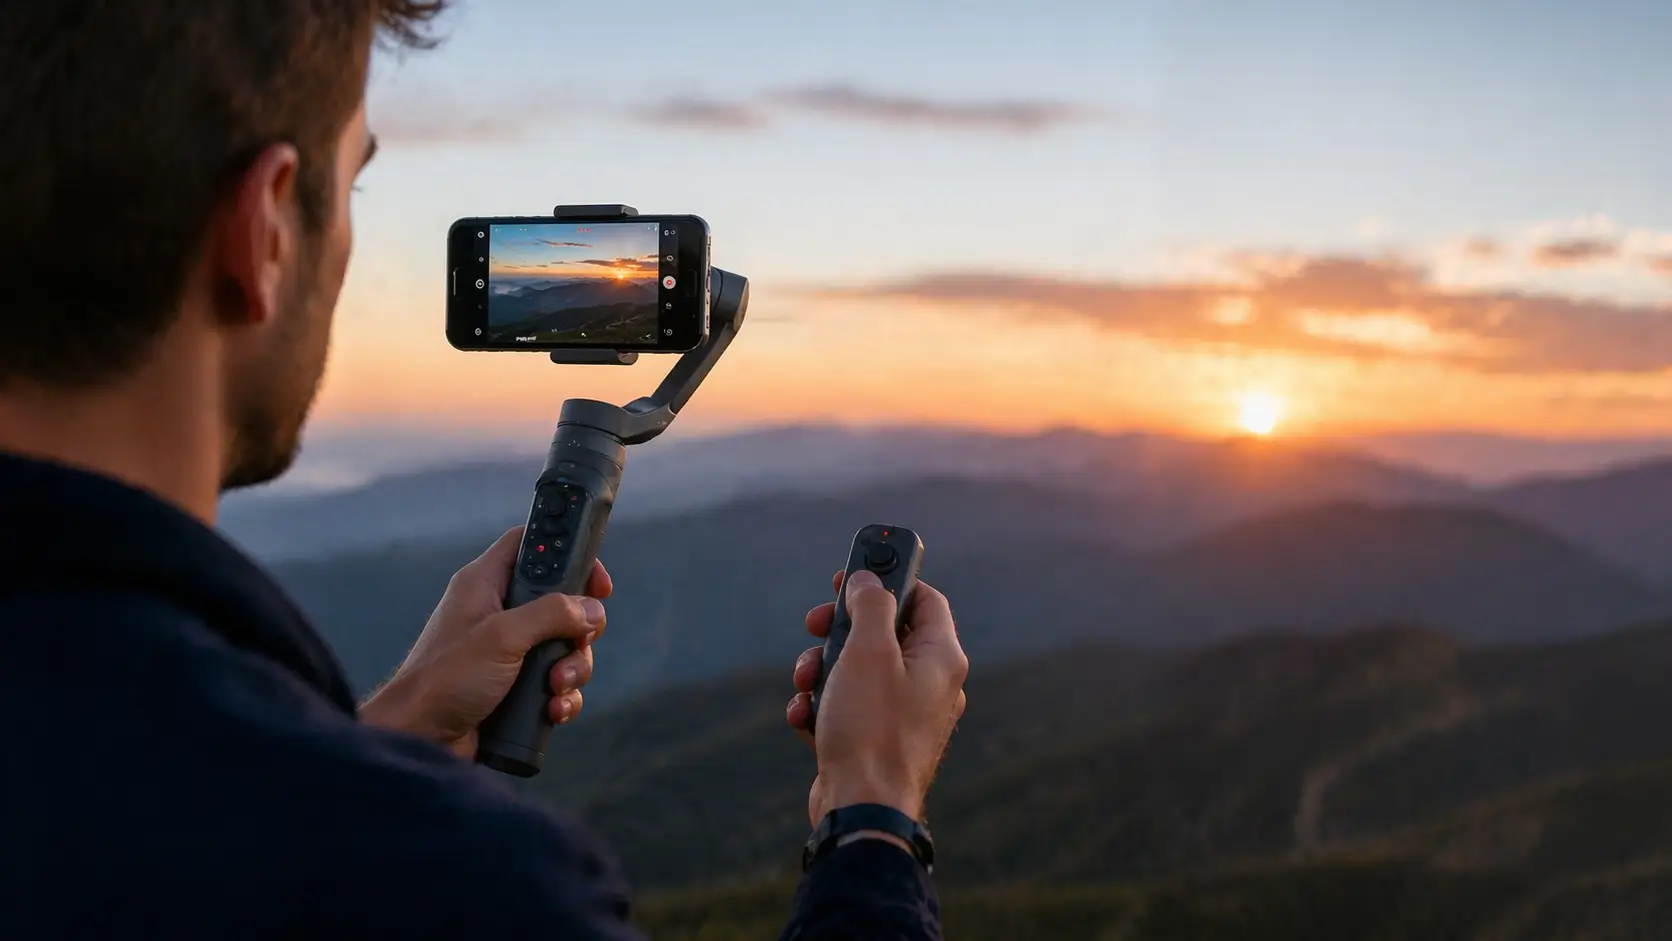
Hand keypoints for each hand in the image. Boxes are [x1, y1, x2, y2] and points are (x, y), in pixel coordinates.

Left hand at [358, 526, 611, 759]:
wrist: (419, 740)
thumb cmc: (444, 680)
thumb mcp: (502, 636)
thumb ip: (551, 614)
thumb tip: (591, 609)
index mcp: (485, 585)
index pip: (530, 546)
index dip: (567, 554)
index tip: (596, 582)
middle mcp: (497, 613)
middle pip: (561, 603)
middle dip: (578, 630)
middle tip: (576, 643)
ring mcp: (507, 652)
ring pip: (563, 647)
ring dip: (572, 669)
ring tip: (555, 687)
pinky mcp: (514, 686)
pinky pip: (555, 683)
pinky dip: (562, 696)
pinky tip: (553, 709)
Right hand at [786, 569, 967, 826]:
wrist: (862, 810)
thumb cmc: (871, 729)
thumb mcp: (868, 650)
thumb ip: (870, 605)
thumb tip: (867, 582)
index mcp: (942, 658)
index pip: (925, 598)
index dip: (888, 580)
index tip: (851, 575)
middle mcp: (932, 686)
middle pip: (885, 634)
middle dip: (841, 629)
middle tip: (815, 624)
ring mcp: (906, 717)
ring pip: (860, 671)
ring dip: (823, 669)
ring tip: (806, 683)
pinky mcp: (879, 742)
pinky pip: (851, 708)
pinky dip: (824, 706)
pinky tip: (805, 718)